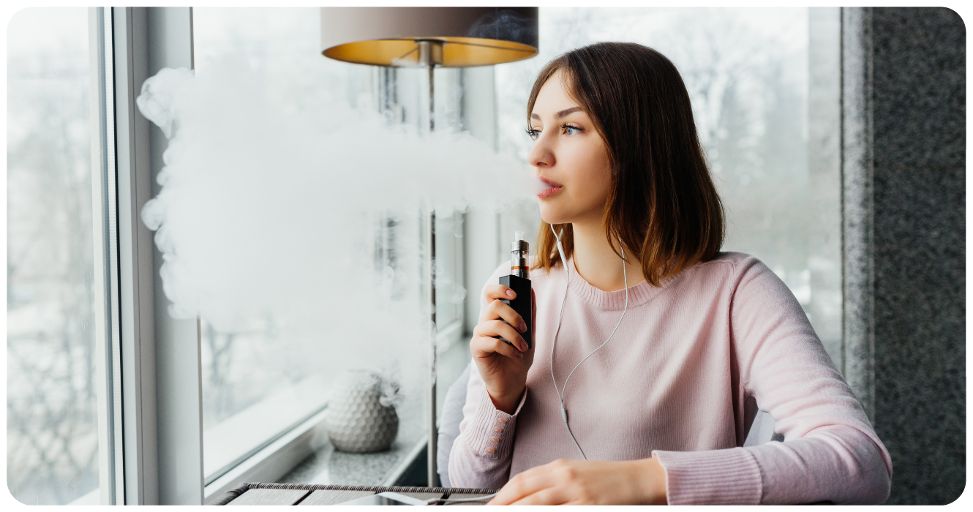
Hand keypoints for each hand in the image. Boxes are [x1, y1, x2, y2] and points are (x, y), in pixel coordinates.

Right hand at [469, 284, 535, 412]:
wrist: (513, 381)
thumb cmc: (518, 356)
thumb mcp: (529, 334)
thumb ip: (530, 314)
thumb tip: (532, 292)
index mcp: (496, 316)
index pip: (490, 293)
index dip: (500, 289)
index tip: (515, 295)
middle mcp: (485, 322)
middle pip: (495, 306)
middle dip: (514, 316)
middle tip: (525, 329)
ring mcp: (479, 334)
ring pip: (495, 324)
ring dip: (514, 336)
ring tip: (523, 348)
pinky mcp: (477, 348)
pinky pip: (492, 342)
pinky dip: (508, 349)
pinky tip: (515, 355)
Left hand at [487, 458, 666, 504]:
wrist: (640, 478)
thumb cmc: (608, 478)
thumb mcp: (576, 473)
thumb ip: (550, 482)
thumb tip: (525, 496)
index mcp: (559, 467)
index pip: (521, 481)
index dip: (502, 495)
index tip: (491, 506)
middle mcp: (565, 478)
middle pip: (525, 493)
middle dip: (504, 506)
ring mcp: (578, 494)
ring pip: (538, 505)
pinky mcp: (590, 506)